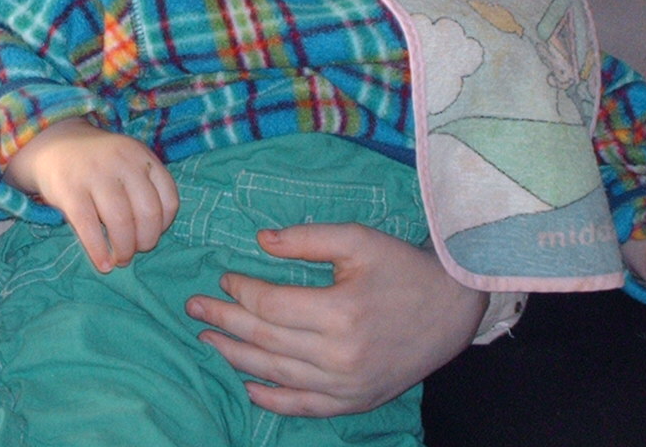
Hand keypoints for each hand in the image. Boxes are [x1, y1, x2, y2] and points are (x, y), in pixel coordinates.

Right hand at [3, 119, 177, 271]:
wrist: (54, 146)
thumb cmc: (99, 164)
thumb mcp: (127, 163)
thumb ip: (144, 189)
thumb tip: (151, 235)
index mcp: (141, 156)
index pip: (169, 199)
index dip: (164, 225)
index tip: (150, 234)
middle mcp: (122, 162)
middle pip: (148, 213)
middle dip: (146, 242)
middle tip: (134, 251)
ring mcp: (95, 174)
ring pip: (121, 222)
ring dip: (124, 250)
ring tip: (119, 259)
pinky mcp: (70, 190)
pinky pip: (89, 227)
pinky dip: (99, 251)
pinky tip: (103, 264)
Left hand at [186, 222, 483, 416]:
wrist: (452, 309)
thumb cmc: (402, 268)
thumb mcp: (357, 239)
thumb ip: (306, 238)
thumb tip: (260, 240)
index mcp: (341, 312)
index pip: (270, 306)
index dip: (240, 290)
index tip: (223, 275)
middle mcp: (341, 356)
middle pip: (265, 341)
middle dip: (223, 322)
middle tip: (194, 308)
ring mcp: (348, 385)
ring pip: (277, 375)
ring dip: (235, 358)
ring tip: (207, 340)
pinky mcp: (357, 401)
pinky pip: (305, 407)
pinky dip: (272, 399)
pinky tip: (248, 385)